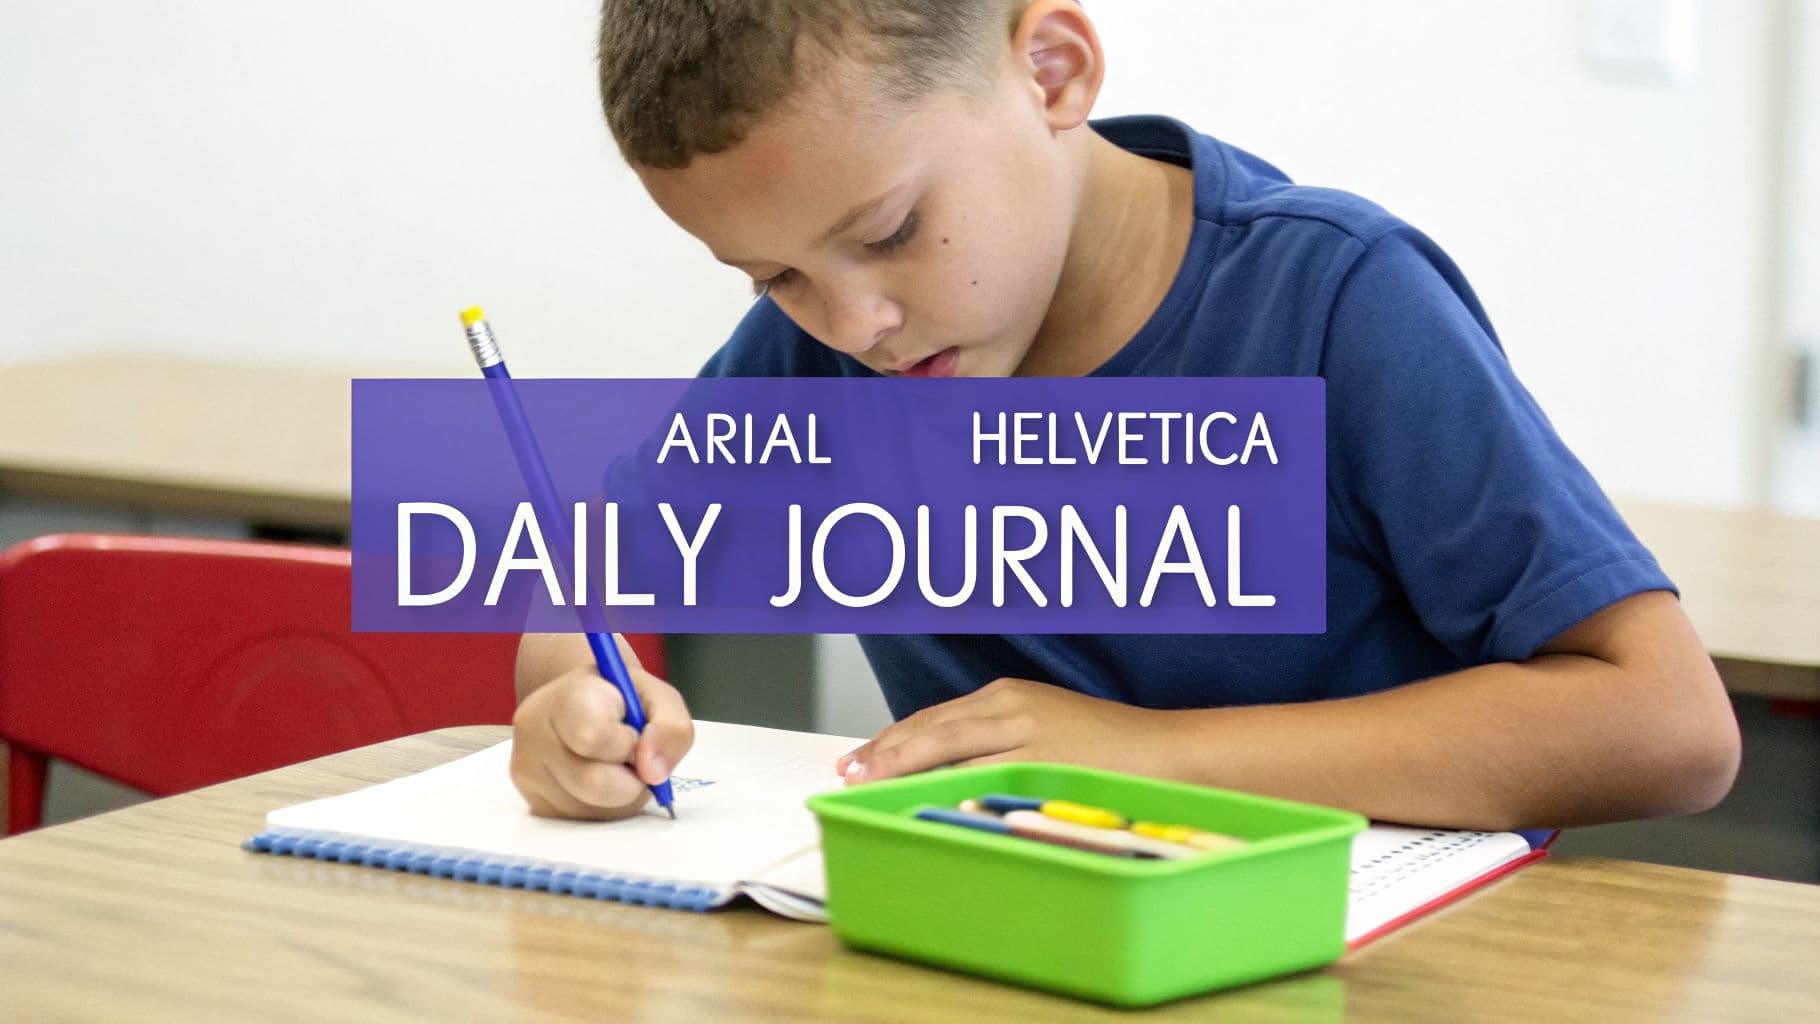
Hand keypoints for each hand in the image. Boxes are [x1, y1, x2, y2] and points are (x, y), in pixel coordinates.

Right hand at [509, 637, 693, 819]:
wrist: (581, 705)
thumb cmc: (622, 700)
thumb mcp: (657, 696)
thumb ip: (671, 727)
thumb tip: (653, 772)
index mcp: (563, 699)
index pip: (594, 736)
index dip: (628, 744)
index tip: (633, 732)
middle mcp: (533, 736)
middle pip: (594, 785)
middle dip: (630, 778)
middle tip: (630, 756)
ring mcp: (528, 774)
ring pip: (593, 812)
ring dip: (621, 797)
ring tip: (613, 766)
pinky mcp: (535, 806)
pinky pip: (584, 824)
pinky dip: (606, 810)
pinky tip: (600, 781)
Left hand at [834, 678, 1168, 783]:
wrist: (1170, 755)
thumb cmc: (1111, 751)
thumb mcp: (1045, 733)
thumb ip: (998, 743)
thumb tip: (948, 772)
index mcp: (1008, 696)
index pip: (932, 718)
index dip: (890, 739)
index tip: (857, 757)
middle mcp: (1010, 706)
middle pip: (928, 731)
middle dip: (882, 753)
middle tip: (845, 774)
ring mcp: (1025, 734)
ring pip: (944, 752)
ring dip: (899, 771)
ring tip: (864, 788)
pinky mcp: (1041, 761)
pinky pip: (978, 777)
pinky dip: (942, 787)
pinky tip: (916, 802)